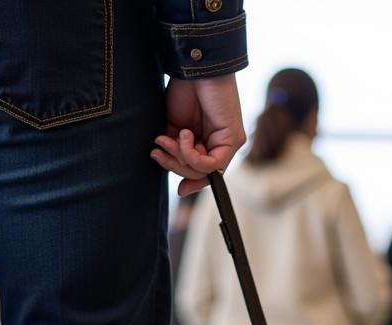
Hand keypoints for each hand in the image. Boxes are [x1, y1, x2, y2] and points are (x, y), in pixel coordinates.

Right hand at [151, 76, 245, 195]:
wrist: (191, 67)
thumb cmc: (183, 91)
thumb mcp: (173, 127)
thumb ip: (176, 151)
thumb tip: (178, 181)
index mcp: (206, 142)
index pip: (201, 173)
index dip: (189, 182)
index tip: (177, 189)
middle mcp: (219, 145)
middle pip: (200, 174)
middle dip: (175, 166)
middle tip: (158, 152)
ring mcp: (228, 143)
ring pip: (204, 171)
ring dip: (180, 157)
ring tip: (167, 138)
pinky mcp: (234, 139)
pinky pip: (213, 164)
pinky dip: (193, 155)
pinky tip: (183, 136)